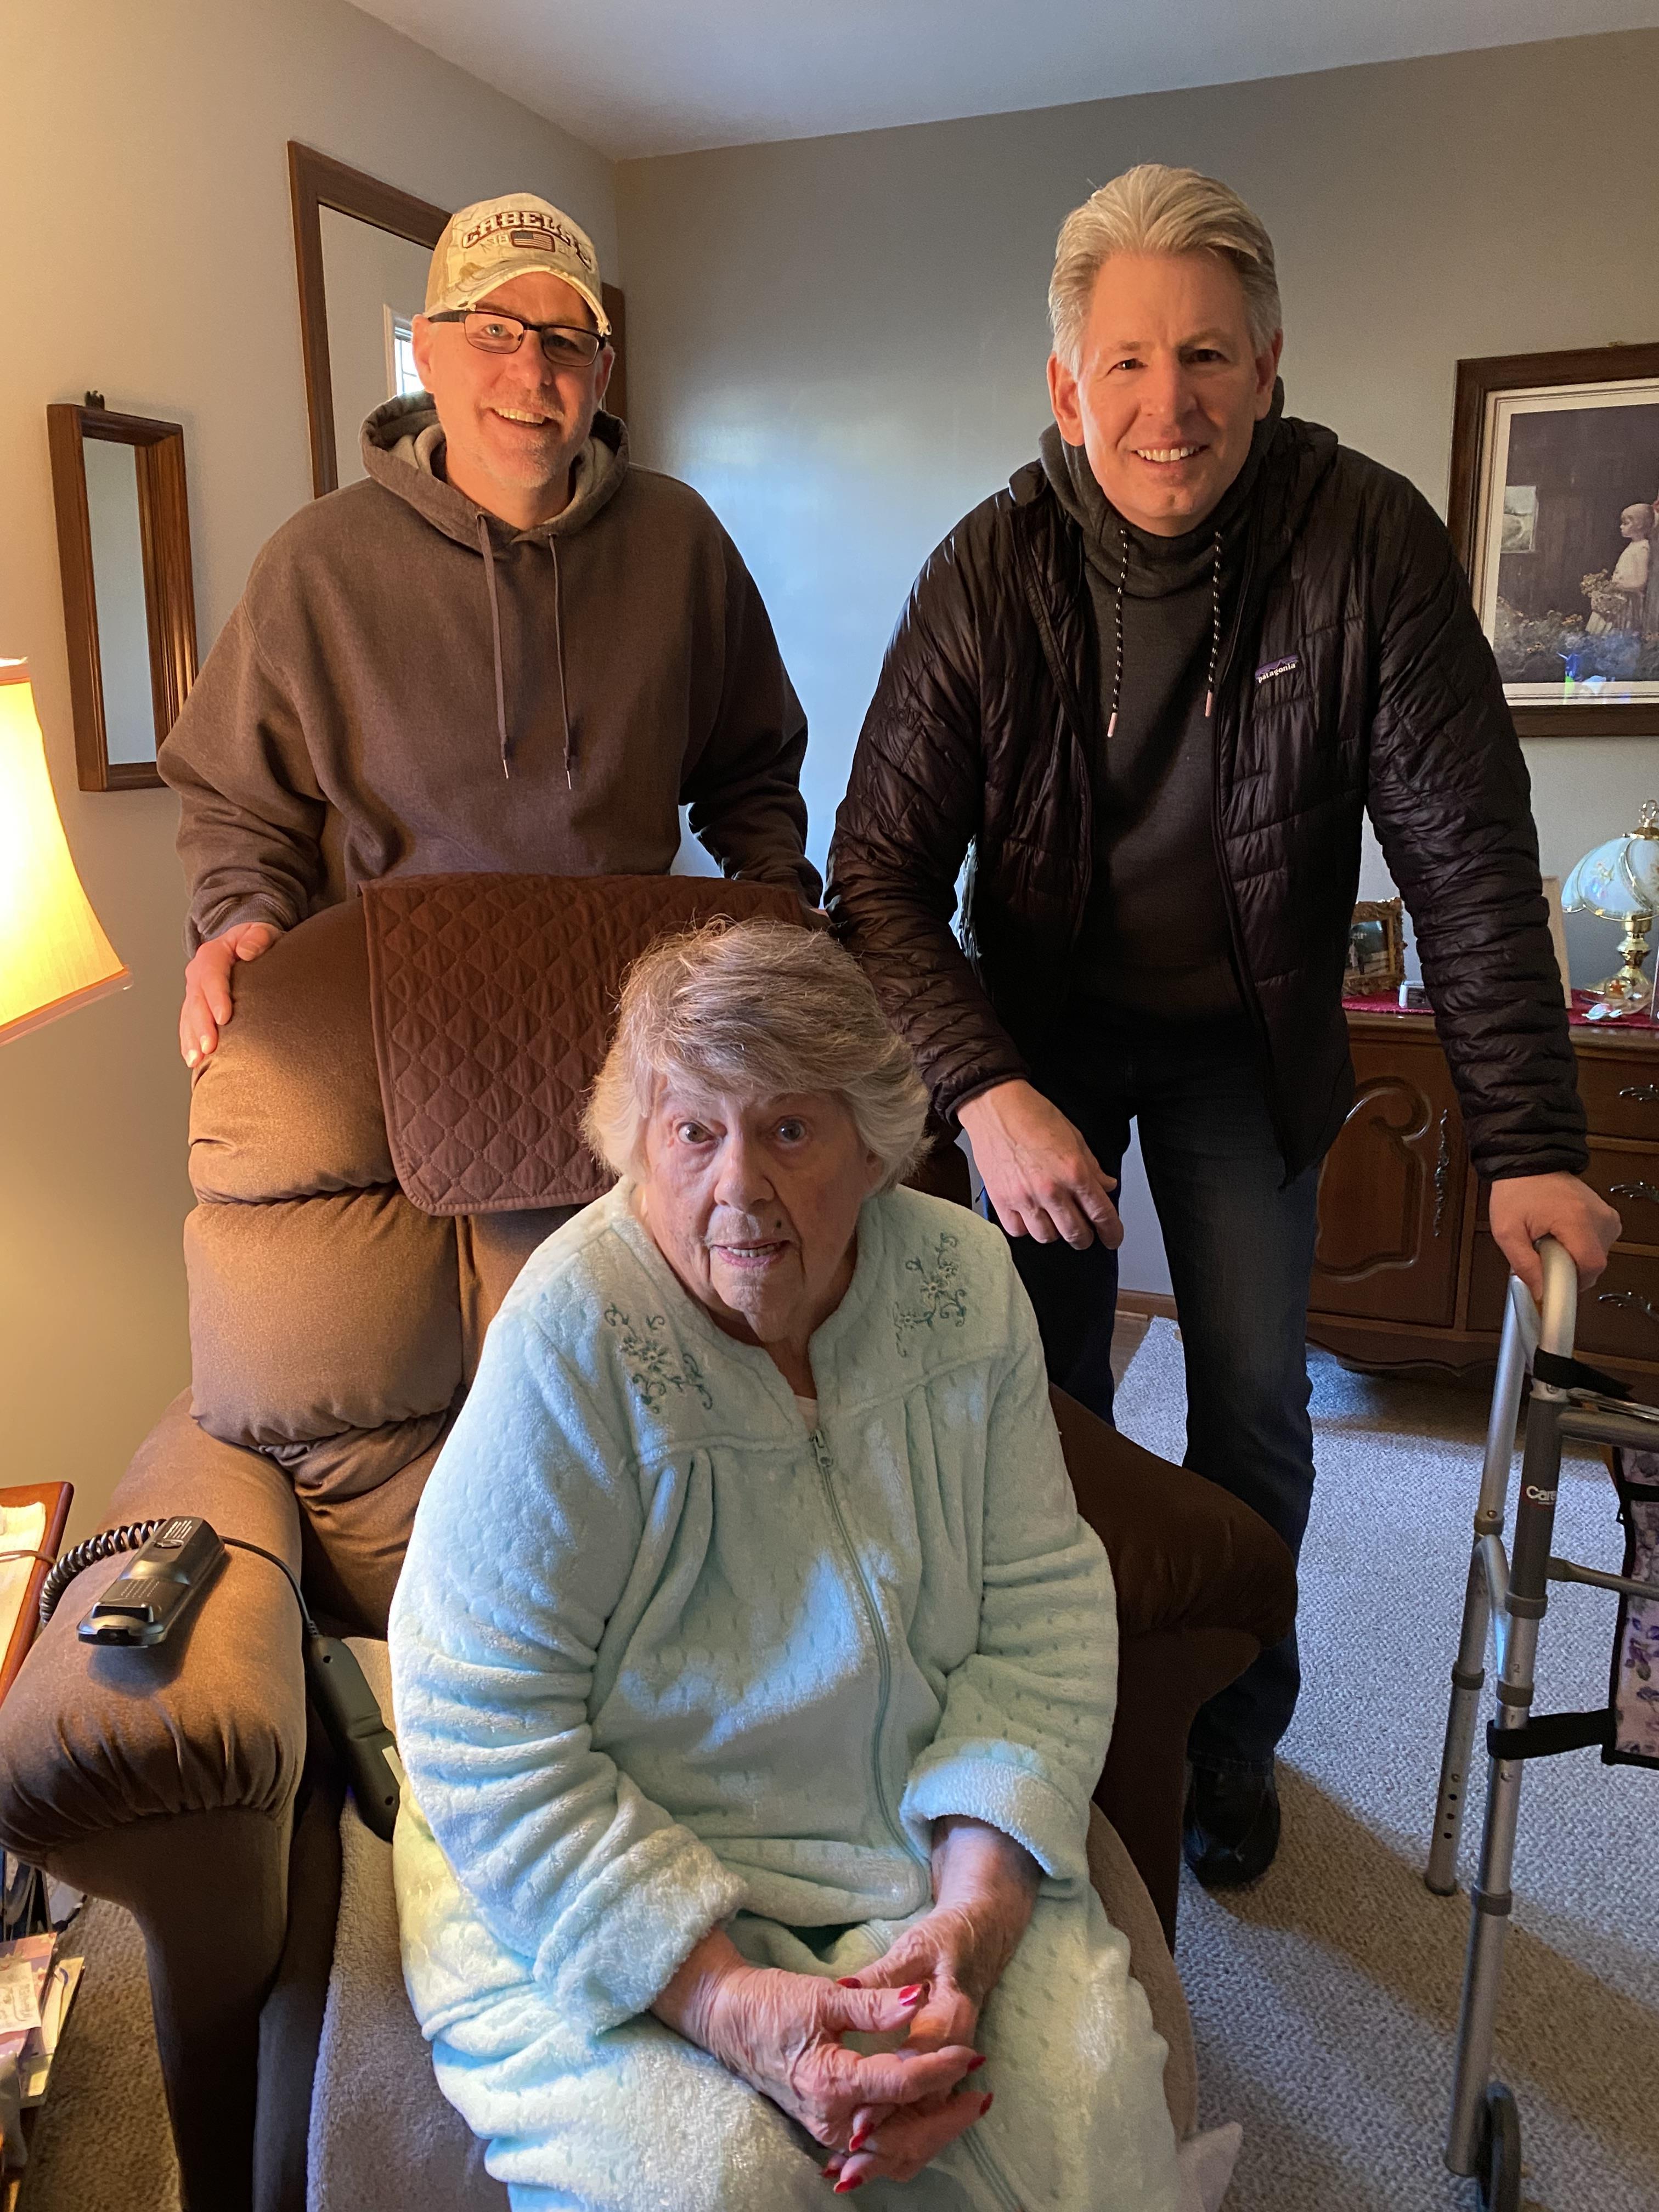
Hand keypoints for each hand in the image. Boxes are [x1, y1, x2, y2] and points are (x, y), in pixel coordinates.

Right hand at [179, 923, 277, 1066]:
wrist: (243, 943)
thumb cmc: (255, 941)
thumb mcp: (261, 931)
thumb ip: (257, 938)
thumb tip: (247, 951)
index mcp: (212, 954)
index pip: (212, 976)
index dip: (216, 997)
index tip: (224, 1018)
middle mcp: (198, 973)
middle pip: (197, 1001)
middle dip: (202, 1025)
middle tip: (209, 1047)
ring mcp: (194, 990)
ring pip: (189, 1015)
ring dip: (192, 1038)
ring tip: (196, 1059)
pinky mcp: (196, 1005)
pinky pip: (188, 1024)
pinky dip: (189, 1041)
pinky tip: (193, 1060)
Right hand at [652, 1933, 983, 2185]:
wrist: (728, 2018)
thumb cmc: (773, 2003)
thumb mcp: (825, 1995)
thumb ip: (874, 2004)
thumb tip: (917, 2001)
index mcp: (831, 2083)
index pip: (901, 2084)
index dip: (941, 2068)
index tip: (973, 2055)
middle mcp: (831, 2119)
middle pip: (903, 2138)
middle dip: (947, 2120)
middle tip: (982, 2096)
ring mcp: (828, 2130)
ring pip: (892, 2152)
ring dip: (931, 2135)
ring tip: (964, 2109)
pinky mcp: (827, 2126)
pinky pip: (875, 2149)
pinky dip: (906, 2142)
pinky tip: (928, 2124)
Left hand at [826, 1818, 1039, 2191]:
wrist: (983, 1937)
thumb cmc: (948, 1940)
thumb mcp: (915, 1948)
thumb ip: (883, 1979)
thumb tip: (845, 1989)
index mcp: (951, 2016)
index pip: (917, 2067)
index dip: (886, 2098)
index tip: (856, 2125)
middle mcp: (955, 2049)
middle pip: (926, 2108)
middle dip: (889, 2140)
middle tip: (848, 2168)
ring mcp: (952, 2063)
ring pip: (928, 2119)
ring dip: (894, 2149)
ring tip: (851, 2174)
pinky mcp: (945, 2070)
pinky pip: (928, 2114)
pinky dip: (904, 2140)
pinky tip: (869, 2157)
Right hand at [958, 1080, 1121, 1249]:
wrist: (995, 1106)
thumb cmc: (1032, 1114)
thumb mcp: (1074, 1136)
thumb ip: (1092, 1167)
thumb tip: (1106, 1186)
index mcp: (1074, 1172)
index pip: (1102, 1214)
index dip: (1112, 1231)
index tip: (1113, 1237)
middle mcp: (1050, 1189)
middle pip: (1076, 1233)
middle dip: (1085, 1237)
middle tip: (1085, 1233)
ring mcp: (1024, 1198)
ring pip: (1047, 1237)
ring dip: (1056, 1233)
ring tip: (1055, 1221)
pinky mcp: (1001, 1200)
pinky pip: (1018, 1230)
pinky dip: (1027, 1228)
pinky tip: (1030, 1216)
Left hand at [1488, 1171, 1620, 1298]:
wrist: (1529, 1163)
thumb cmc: (1517, 1191)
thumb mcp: (1507, 1232)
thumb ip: (1524, 1265)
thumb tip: (1540, 1292)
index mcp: (1577, 1219)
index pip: (1590, 1267)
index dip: (1571, 1284)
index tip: (1553, 1289)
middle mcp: (1598, 1217)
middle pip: (1593, 1266)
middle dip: (1567, 1271)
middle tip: (1543, 1257)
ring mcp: (1605, 1216)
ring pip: (1596, 1258)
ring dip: (1572, 1259)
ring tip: (1550, 1242)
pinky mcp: (1606, 1217)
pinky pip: (1597, 1246)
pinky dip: (1579, 1248)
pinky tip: (1561, 1237)